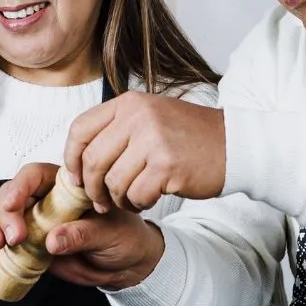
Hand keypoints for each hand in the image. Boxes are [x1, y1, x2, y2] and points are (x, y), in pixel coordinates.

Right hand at [0, 163, 167, 288]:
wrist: (128, 265)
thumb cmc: (125, 239)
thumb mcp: (110, 235)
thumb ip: (82, 235)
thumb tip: (51, 240)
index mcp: (68, 185)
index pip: (35, 175)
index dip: (19, 187)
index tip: (13, 206)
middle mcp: (47, 197)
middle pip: (12, 193)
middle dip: (3, 213)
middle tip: (11, 238)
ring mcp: (36, 218)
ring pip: (2, 211)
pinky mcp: (30, 239)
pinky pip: (5, 231)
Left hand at [64, 91, 226, 212]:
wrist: (233, 145)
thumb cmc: (189, 137)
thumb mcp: (150, 117)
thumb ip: (117, 131)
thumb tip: (78, 160)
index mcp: (129, 103)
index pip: (80, 129)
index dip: (71, 158)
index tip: (75, 177)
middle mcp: (138, 117)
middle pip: (93, 160)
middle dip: (92, 188)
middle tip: (101, 201)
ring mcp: (153, 140)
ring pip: (113, 182)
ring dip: (118, 199)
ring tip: (130, 199)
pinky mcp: (166, 166)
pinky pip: (136, 194)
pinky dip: (138, 203)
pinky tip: (148, 200)